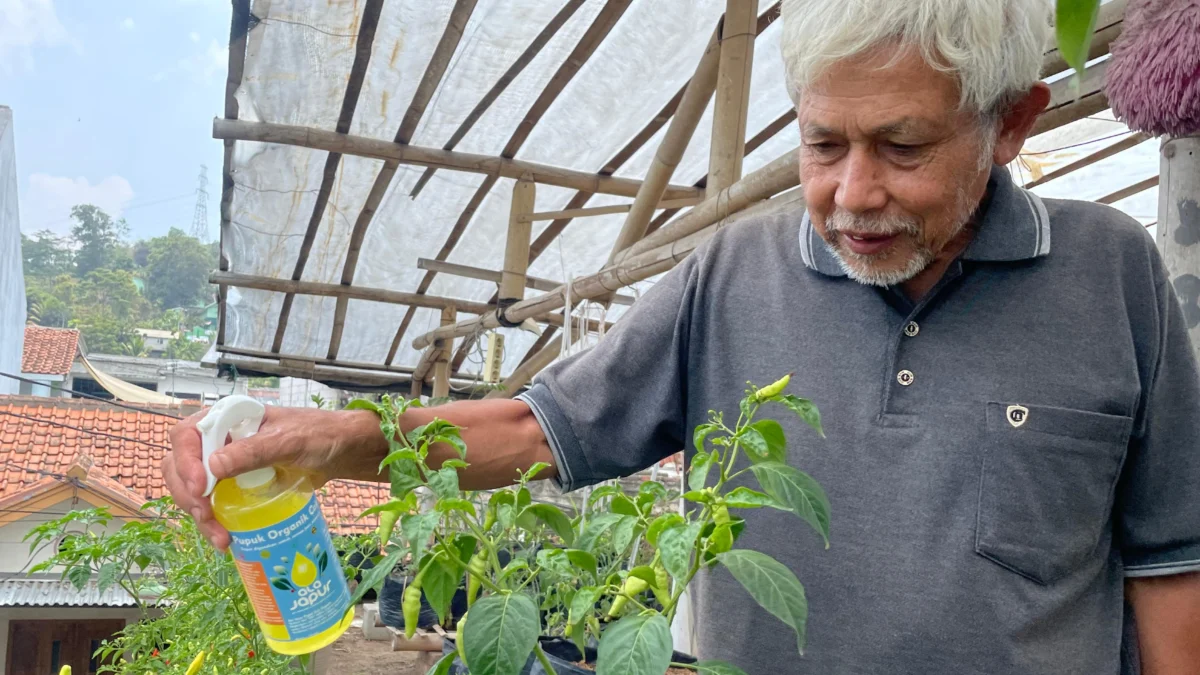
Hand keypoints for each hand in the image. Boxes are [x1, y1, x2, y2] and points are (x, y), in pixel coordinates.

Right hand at [165, 405, 386, 549]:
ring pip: (192, 490)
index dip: (185, 462)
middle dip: (188, 495)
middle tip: (207, 518)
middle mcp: (220, 439)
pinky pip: (211, 504)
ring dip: (198, 514)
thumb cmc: (319, 436)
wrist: (342, 451)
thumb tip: (212, 467)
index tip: (200, 487)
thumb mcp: (289, 440)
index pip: (186, 436)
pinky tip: (226, 538)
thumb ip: (254, 451)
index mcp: (228, 418)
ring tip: (221, 538)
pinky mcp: (235, 486)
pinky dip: (213, 522)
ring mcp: (225, 464)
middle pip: (179, 466)